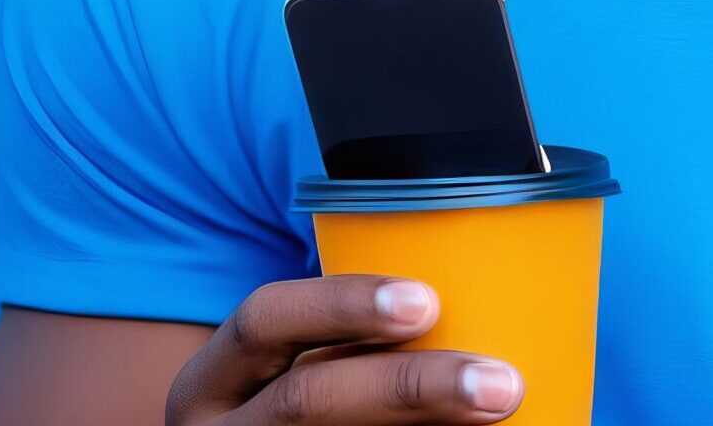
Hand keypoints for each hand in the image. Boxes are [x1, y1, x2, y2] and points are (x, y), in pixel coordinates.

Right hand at [164, 273, 523, 422]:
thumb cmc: (290, 412)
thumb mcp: (279, 376)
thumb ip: (340, 348)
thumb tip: (460, 306)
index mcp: (211, 383)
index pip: (262, 321)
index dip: (340, 305)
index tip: (428, 299)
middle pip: (308, 401)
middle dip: (408, 388)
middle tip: (501, 381)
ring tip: (500, 410)